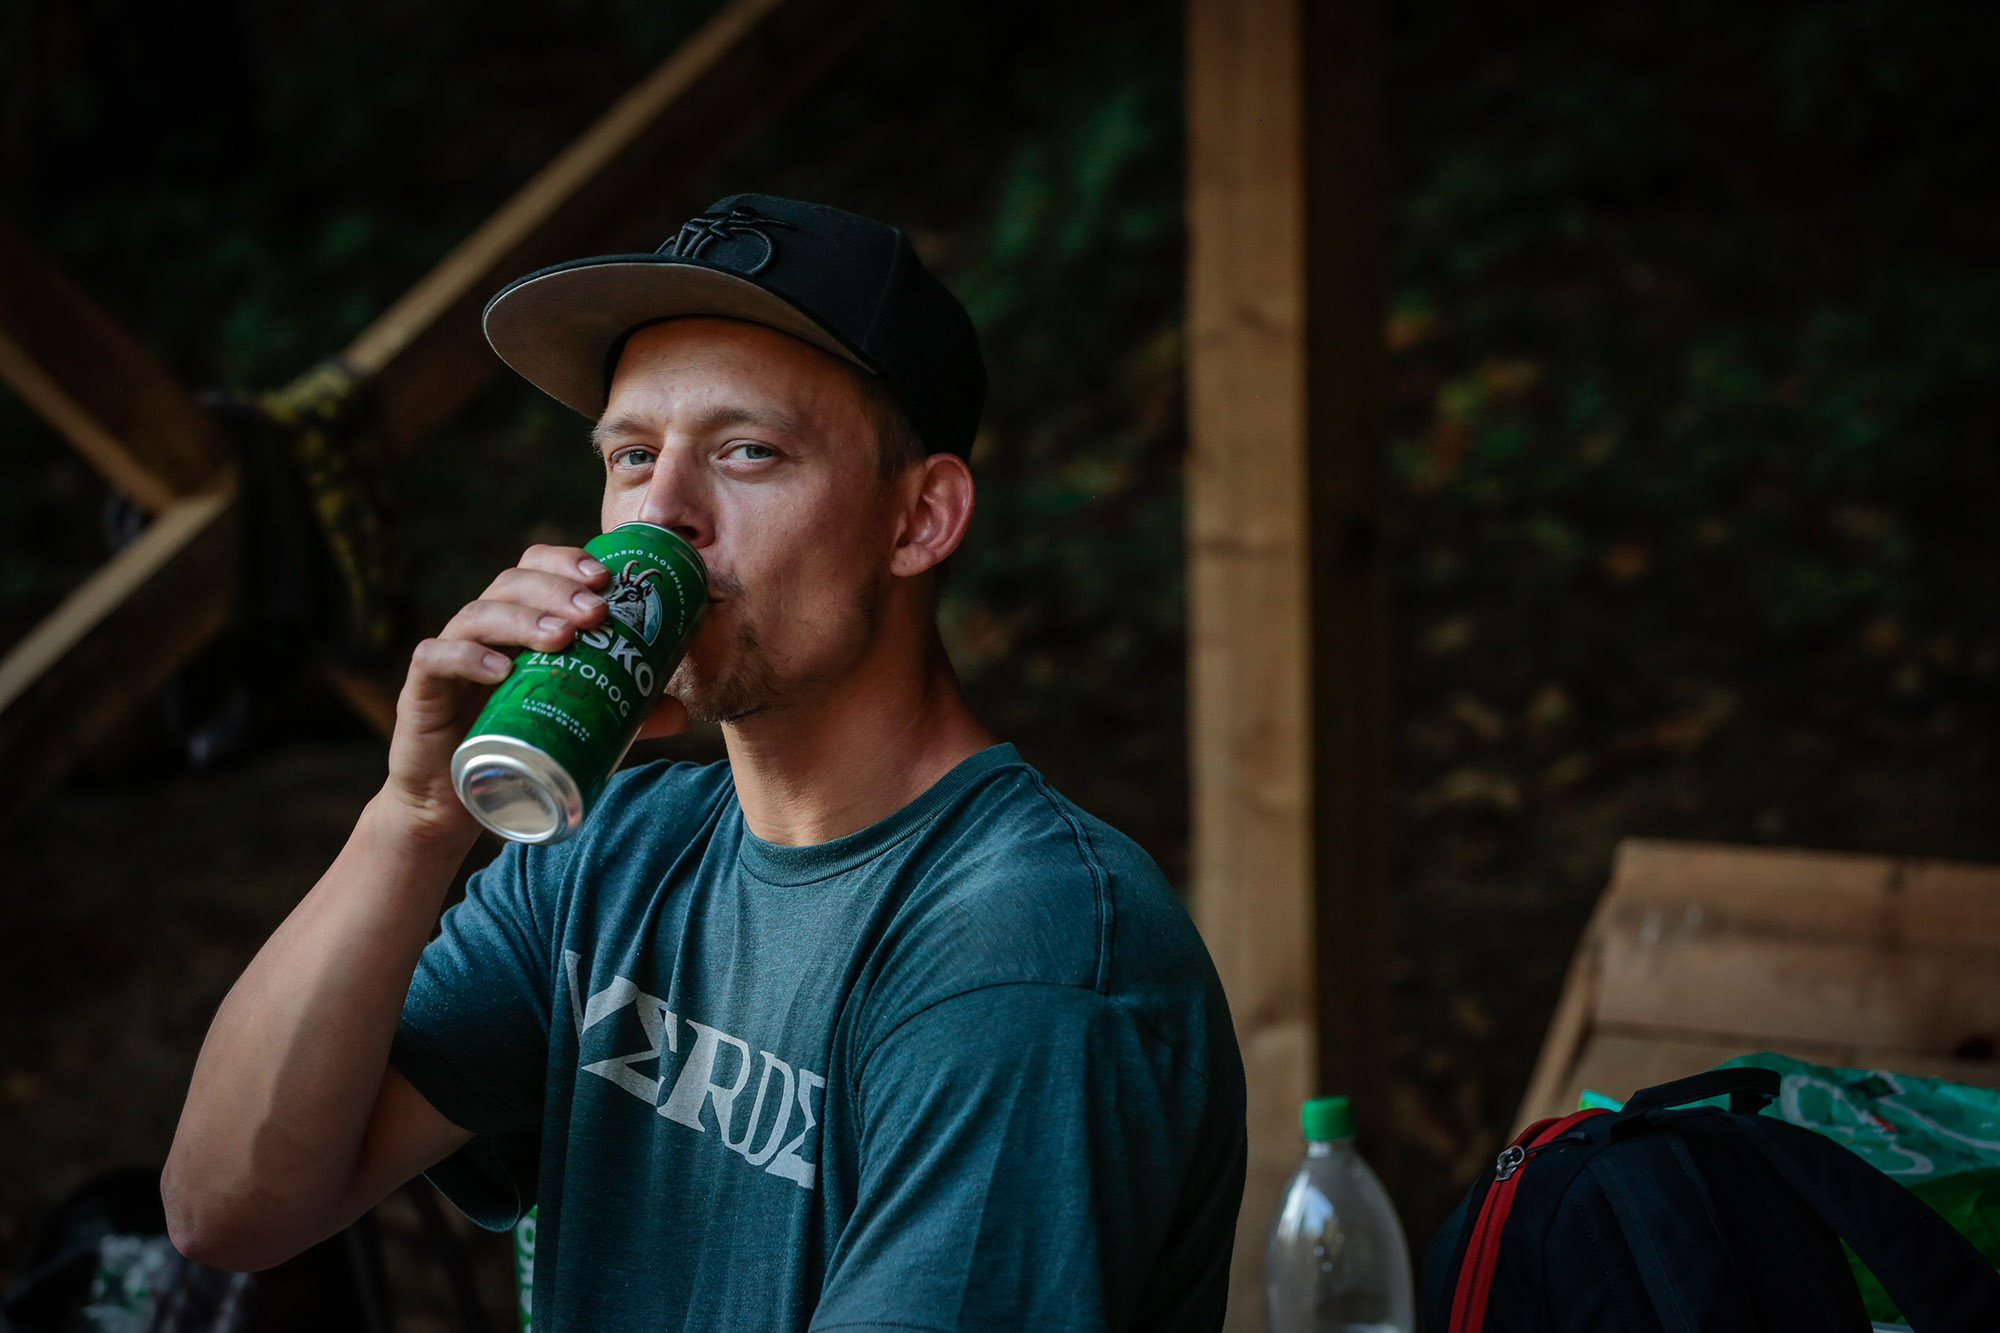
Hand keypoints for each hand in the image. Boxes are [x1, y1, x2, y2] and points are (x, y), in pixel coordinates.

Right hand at [384, 544, 613, 838]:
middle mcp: (482, 630)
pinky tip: (501, 669)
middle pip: (511, 583)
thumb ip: (626, 717)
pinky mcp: (421, 691)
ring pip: (477, 615)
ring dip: (522, 618)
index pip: (536, 569)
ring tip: (562, 636)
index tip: (608, 577)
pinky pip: (436, 659)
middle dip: (557, 588)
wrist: (458, 803)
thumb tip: (682, 713)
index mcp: (518, 623)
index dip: (568, 563)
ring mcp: (450, 656)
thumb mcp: (582, 729)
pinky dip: (467, 658)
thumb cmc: (520, 749)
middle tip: (596, 609)